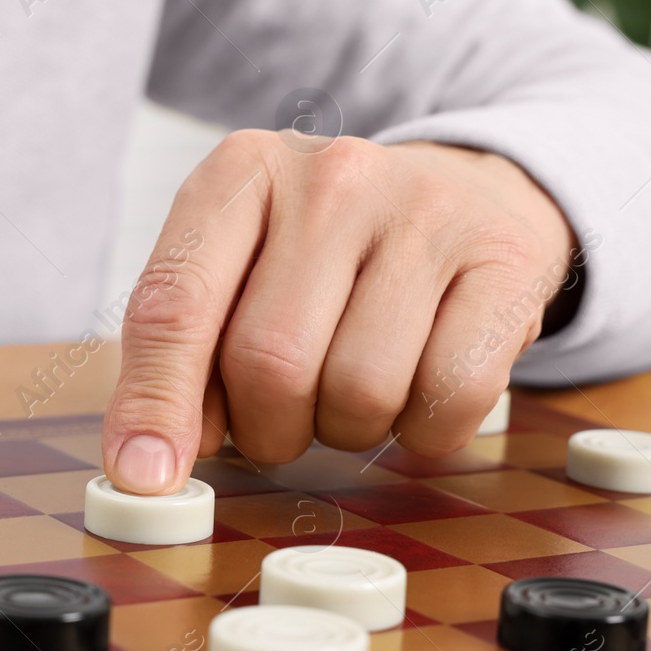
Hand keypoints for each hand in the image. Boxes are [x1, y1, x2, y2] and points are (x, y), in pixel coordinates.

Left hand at [102, 131, 576, 493]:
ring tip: (355, 389)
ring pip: (360, 389)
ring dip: (348, 429)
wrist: (467, 191)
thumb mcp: (241, 271)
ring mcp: (425, 212)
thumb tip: (152, 461)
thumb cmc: (331, 254)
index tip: (146, 476)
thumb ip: (184, 354)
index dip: (155, 404)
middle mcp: (330, 178)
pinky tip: (421, 390)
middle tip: (286, 419)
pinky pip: (450, 397)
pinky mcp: (505, 259)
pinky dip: (427, 430)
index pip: (174, 304)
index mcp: (240, 173)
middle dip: (269, 428)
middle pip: (269, 363)